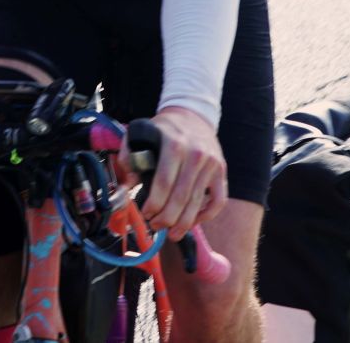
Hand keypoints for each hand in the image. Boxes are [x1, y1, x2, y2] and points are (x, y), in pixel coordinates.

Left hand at [123, 106, 226, 239]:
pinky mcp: (222, 171)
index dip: (153, 204)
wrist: (192, 115)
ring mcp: (211, 164)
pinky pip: (218, 201)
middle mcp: (196, 154)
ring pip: (198, 204)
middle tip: (156, 226)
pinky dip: (206, 215)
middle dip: (166, 219)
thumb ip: (129, 157)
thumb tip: (128, 185)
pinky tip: (193, 221)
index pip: (163, 184)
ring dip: (183, 224)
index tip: (145, 213)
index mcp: (174, 145)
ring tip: (172, 233)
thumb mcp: (141, 134)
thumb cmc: (163, 130)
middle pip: (180, 198)